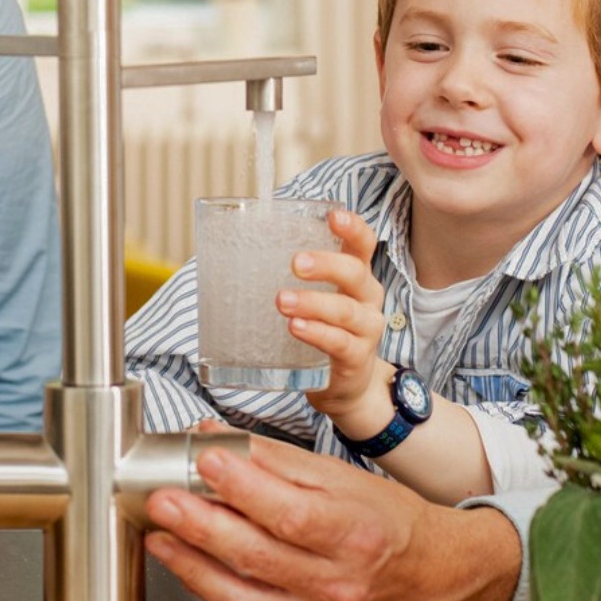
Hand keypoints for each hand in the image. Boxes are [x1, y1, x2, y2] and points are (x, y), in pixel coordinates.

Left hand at [144, 435, 517, 600]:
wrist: (426, 572)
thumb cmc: (384, 518)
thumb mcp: (339, 476)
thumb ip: (273, 459)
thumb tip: (216, 439)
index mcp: (354, 533)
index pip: (290, 513)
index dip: (243, 488)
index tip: (206, 459)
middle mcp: (338, 584)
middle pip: (258, 556)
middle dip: (201, 526)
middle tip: (162, 499)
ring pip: (242, 597)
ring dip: (192, 564)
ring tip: (160, 534)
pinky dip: (211, 590)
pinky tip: (187, 564)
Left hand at [278, 208, 391, 434]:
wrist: (346, 385)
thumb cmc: (325, 329)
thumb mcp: (318, 298)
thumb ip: (295, 277)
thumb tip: (233, 250)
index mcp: (357, 276)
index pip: (363, 244)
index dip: (352, 228)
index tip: (333, 216)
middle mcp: (367, 298)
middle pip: (355, 273)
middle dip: (326, 264)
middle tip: (296, 263)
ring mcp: (366, 329)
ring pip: (345, 310)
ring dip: (312, 303)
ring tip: (282, 300)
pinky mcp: (356, 358)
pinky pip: (339, 343)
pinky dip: (317, 333)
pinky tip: (296, 327)